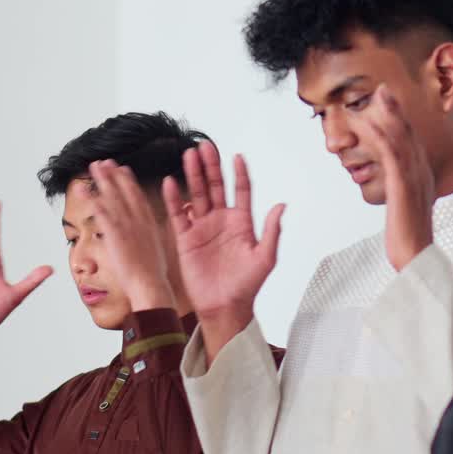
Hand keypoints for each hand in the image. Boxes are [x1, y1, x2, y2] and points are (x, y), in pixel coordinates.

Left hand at [88, 161, 174, 310]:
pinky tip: (86, 192)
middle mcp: (138, 220)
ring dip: (101, 181)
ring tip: (92, 168)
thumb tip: (143, 232)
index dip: (128, 181)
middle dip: (113, 175)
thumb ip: (147, 234)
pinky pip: (102, 215)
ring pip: (112, 198)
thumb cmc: (153, 273)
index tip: (122, 168)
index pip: (137, 196)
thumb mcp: (156, 247)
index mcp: (148, 222)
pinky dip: (94, 202)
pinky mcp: (116, 236)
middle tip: (103, 161)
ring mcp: (127, 226)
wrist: (150, 285)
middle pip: (124, 191)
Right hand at [164, 142, 284, 330]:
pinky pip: (178, 214)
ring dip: (194, 176)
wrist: (225, 307)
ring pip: (197, 195)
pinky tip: (171, 182)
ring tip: (189, 156)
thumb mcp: (265, 258)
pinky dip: (174, 199)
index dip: (240, 174)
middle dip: (211, 166)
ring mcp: (203, 228)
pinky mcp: (186, 239)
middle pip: (216, 187)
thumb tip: (281, 205)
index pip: (242, 191)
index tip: (238, 156)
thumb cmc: (247, 286)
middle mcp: (222, 221)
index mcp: (242, 223)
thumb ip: (272, 231)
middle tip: (205, 146)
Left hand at [349, 84, 436, 270]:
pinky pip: (391, 156)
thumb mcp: (405, 208)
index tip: (389, 103)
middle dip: (395, 110)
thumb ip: (402, 193)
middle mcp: (421, 173)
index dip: (400, 120)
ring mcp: (414, 179)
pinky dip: (380, 136)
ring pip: (401, 139)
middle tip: (383, 88)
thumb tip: (396, 187)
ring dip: (389, 115)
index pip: (410, 142)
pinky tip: (368, 124)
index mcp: (421, 177)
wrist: (416, 258)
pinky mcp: (403, 188)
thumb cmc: (409, 238)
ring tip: (378, 95)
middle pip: (408, 134)